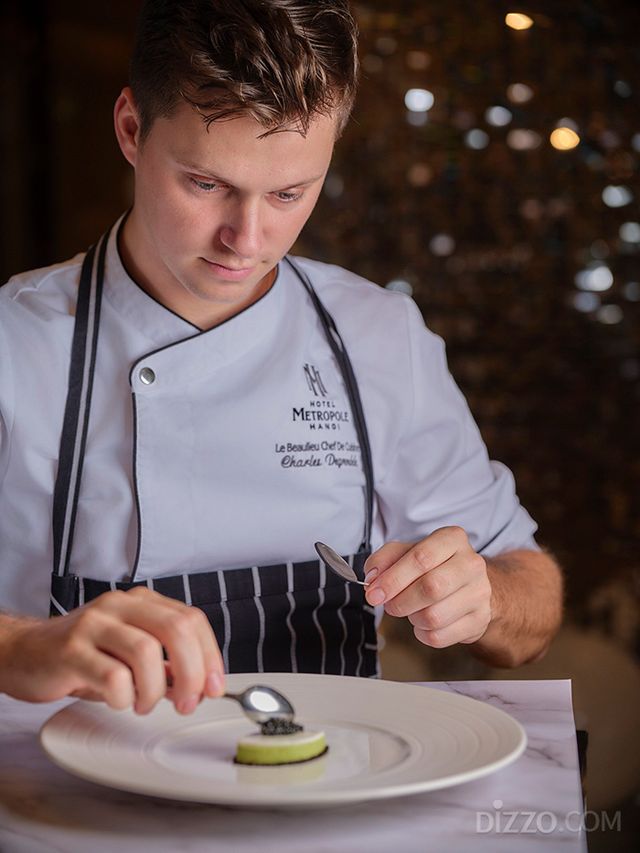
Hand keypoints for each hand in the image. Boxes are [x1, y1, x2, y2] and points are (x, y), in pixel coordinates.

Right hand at [0, 588, 224, 713]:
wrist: (23, 652)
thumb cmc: (81, 655)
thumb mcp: (127, 652)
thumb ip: (163, 663)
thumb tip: (199, 685)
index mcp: (140, 602)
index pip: (191, 619)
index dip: (210, 655)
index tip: (214, 686)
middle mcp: (119, 606)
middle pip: (175, 629)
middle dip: (192, 672)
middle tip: (189, 701)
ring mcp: (94, 624)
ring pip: (147, 653)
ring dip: (154, 690)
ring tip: (143, 703)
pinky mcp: (71, 650)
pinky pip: (113, 677)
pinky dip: (124, 698)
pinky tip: (118, 701)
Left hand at [364, 527, 491, 647]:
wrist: (469, 586)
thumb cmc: (434, 566)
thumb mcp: (408, 552)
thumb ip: (385, 559)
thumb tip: (372, 578)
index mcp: (453, 539)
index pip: (421, 557)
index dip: (392, 578)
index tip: (373, 593)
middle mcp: (472, 564)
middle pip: (430, 587)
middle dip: (400, 601)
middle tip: (389, 605)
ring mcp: (479, 593)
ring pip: (434, 616)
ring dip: (412, 618)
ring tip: (411, 610)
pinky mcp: (480, 620)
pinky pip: (440, 637)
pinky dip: (423, 634)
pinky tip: (424, 623)